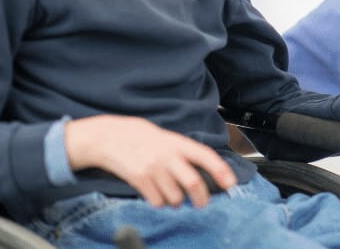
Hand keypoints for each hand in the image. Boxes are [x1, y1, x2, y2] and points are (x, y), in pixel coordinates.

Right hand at [64, 115, 237, 207]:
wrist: (108, 137)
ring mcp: (153, 169)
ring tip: (169, 193)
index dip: (221, 170)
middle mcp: (167, 156)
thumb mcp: (164, 137)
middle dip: (202, 199)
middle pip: (194, 183)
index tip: (231, 183)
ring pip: (175, 197)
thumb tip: (202, 170)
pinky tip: (154, 193)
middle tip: (202, 203)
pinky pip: (157, 201)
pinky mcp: (140, 180)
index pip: (205, 156)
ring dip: (176, 201)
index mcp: (177, 143)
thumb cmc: (138, 136)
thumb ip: (182, 151)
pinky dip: (159, 202)